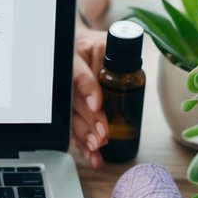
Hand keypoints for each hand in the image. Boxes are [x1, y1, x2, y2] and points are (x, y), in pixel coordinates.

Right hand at [73, 28, 108, 168]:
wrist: (76, 52)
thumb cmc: (93, 47)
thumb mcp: (105, 42)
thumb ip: (117, 50)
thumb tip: (132, 63)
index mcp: (72, 60)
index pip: (77, 75)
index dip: (87, 90)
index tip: (97, 104)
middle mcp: (65, 81)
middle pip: (74, 103)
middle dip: (89, 121)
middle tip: (103, 134)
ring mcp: (65, 98)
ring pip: (71, 120)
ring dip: (84, 136)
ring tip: (97, 147)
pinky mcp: (69, 113)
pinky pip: (73, 130)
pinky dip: (83, 146)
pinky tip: (92, 156)